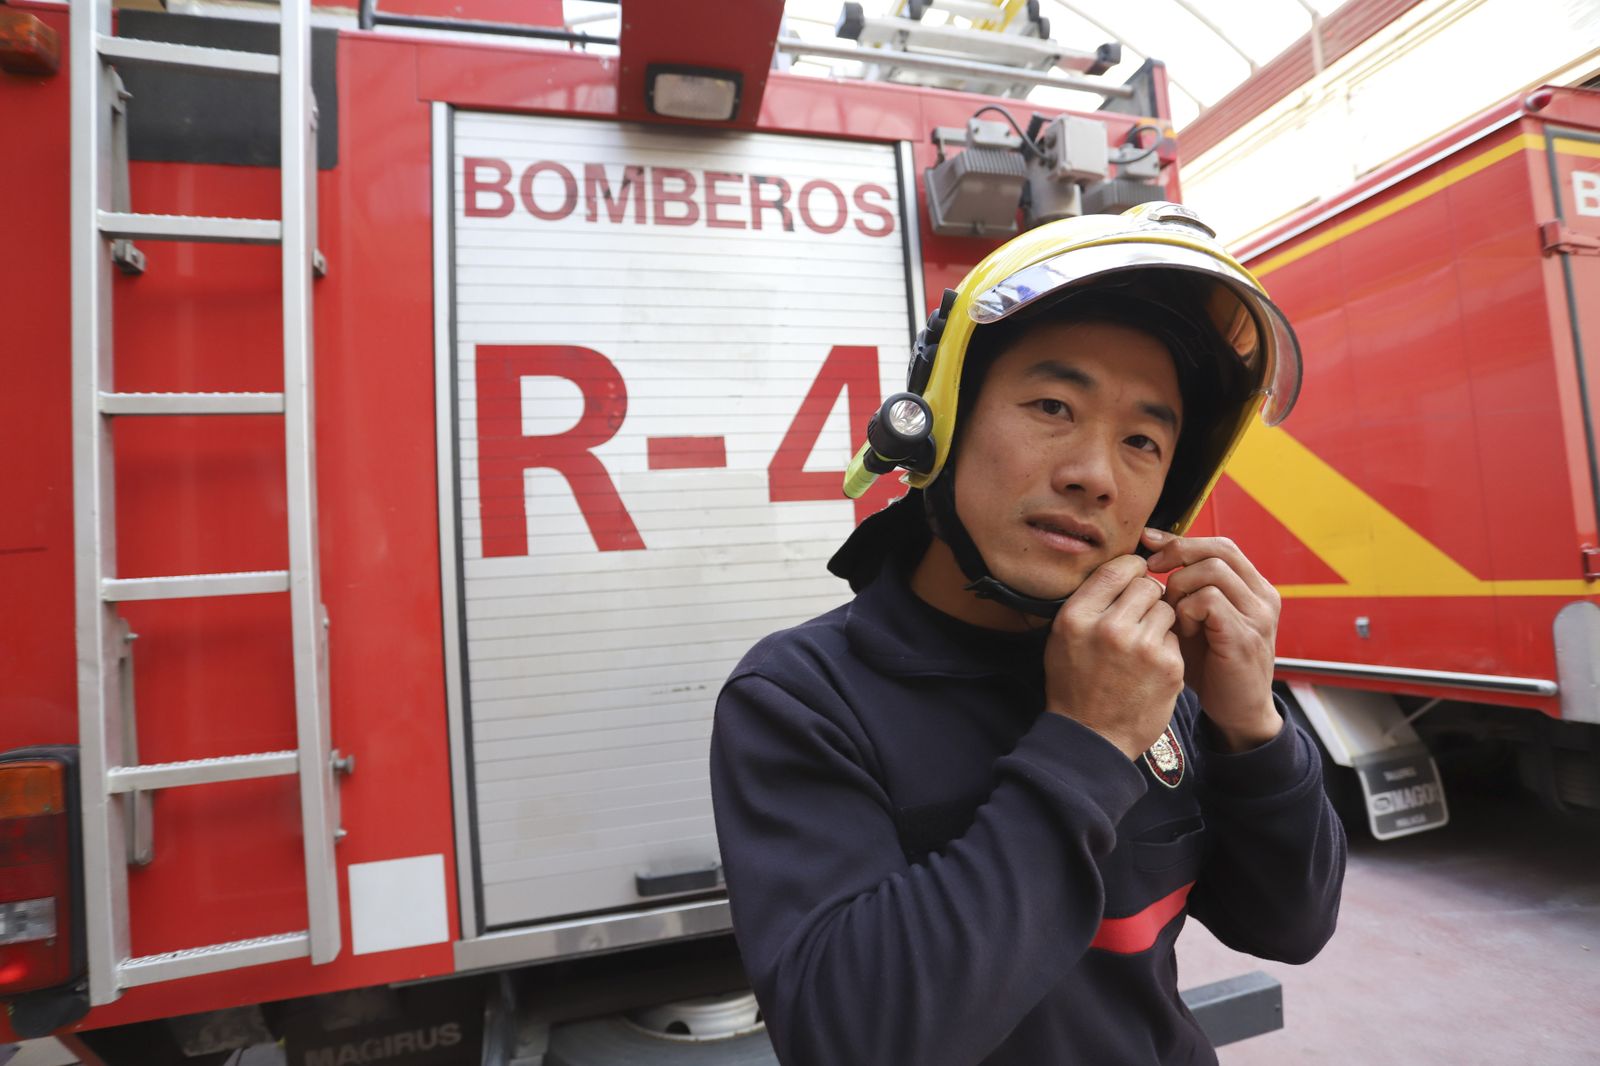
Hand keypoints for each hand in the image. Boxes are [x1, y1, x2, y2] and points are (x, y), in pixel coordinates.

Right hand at [1044, 554, 1186, 759]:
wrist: (1093, 737)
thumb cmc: (1075, 685)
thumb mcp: (1063, 638)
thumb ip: (1088, 603)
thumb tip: (1120, 570)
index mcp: (1077, 617)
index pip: (1115, 569)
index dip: (1131, 569)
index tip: (1134, 577)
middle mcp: (1109, 628)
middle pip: (1146, 585)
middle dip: (1147, 596)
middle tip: (1139, 614)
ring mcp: (1142, 647)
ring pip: (1166, 608)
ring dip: (1160, 619)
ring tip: (1144, 640)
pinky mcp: (1168, 666)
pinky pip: (1175, 636)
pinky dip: (1167, 645)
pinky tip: (1152, 663)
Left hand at [1142, 529, 1282, 752]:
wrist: (1237, 712)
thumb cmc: (1212, 665)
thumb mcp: (1197, 619)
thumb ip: (1185, 589)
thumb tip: (1149, 551)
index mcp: (1254, 588)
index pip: (1220, 545)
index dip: (1182, 539)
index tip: (1148, 542)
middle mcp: (1263, 597)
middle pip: (1219, 550)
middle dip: (1177, 553)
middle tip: (1149, 569)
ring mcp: (1258, 616)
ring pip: (1212, 572)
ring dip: (1180, 587)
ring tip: (1171, 614)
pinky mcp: (1245, 637)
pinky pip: (1209, 601)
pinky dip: (1186, 610)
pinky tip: (1181, 630)